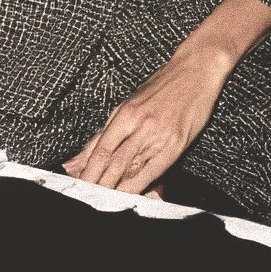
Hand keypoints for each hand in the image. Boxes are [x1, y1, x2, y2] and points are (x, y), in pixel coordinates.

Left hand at [62, 44, 232, 193]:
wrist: (195, 70)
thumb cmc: (161, 87)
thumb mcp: (128, 105)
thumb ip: (103, 133)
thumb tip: (76, 159)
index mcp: (124, 114)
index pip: (99, 149)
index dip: (86, 171)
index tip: (76, 184)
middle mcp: (138, 125)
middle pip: (111, 161)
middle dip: (96, 182)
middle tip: (85, 197)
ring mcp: (158, 136)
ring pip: (129, 168)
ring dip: (113, 187)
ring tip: (101, 201)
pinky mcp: (176, 144)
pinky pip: (153, 170)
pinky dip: (139, 185)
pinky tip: (129, 195)